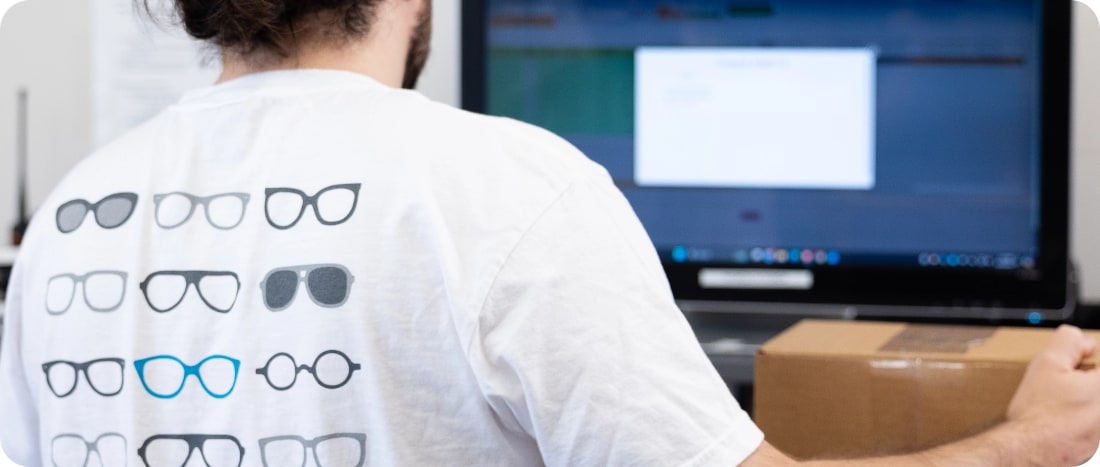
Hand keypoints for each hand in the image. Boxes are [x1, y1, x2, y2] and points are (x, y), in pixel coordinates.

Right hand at [1006, 325, 1099, 465]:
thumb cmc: (1039, 414)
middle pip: (1094, 382)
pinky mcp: (1093, 442)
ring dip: (1076, 398)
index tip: (1072, 364)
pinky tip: (1055, 419)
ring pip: (1090, 402)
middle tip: (1058, 384)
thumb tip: (1083, 342)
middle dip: (1080, 379)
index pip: (1098, 363)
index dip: (1082, 361)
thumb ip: (1069, 342)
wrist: (1029, 449)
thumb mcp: (1048, 362)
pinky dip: (1072, 417)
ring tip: (1054, 403)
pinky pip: (1085, 421)